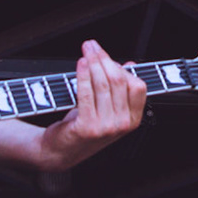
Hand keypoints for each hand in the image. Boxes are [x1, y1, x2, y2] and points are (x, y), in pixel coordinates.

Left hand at [40, 40, 145, 170]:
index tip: (108, 58)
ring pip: (102, 84)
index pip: (137, 87)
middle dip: (104, 58)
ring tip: (86, 50)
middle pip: (118, 81)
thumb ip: (120, 90)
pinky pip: (86, 93)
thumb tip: (131, 66)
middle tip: (92, 46)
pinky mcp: (87, 127)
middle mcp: (122, 125)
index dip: (123, 68)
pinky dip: (83, 75)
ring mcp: (105, 127)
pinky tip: (81, 64)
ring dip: (93, 62)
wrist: (60, 151)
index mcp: (132, 120)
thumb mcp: (108, 111)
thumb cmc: (84, 128)